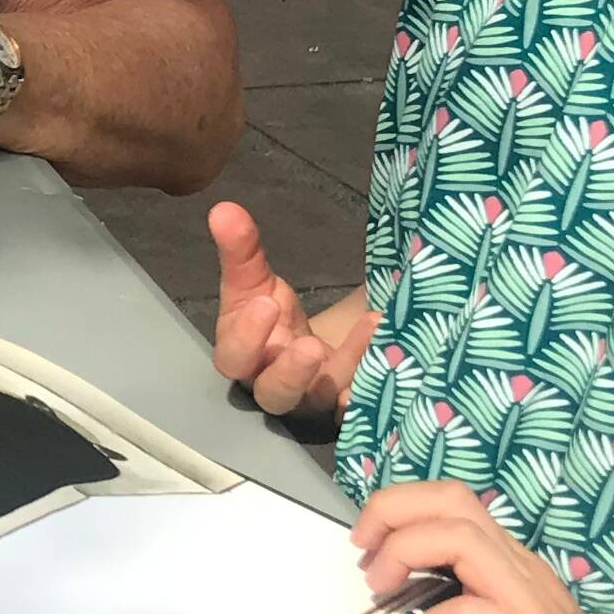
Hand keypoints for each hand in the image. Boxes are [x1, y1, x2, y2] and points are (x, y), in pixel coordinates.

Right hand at [209, 204, 353, 419]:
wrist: (308, 349)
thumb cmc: (273, 316)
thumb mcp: (255, 282)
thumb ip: (240, 251)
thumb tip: (224, 210)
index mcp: (244, 357)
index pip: (234, 358)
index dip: (247, 338)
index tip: (266, 303)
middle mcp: (275, 386)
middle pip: (275, 394)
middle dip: (291, 372)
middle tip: (308, 346)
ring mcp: (314, 400)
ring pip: (325, 395)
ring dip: (348, 362)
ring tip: (372, 323)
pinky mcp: (347, 404)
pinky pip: (361, 401)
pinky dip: (374, 380)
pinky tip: (389, 355)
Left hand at [351, 479, 613, 613]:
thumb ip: (459, 598)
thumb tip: (394, 588)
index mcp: (508, 561)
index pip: (451, 500)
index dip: (399, 507)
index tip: (365, 542)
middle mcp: (520, 569)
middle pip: (451, 502)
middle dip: (393, 512)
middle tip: (362, 553)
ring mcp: (530, 602)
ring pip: (460, 539)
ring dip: (406, 553)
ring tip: (383, 590)